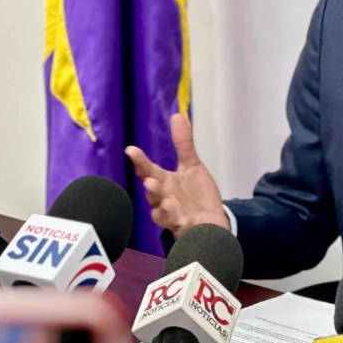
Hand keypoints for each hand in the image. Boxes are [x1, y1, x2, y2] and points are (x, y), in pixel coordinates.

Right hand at [126, 114, 229, 237]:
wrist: (211, 222)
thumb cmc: (197, 194)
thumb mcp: (192, 166)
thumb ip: (183, 144)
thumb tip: (177, 115)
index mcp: (164, 182)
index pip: (148, 170)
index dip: (140, 161)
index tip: (131, 150)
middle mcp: (164, 198)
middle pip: (153, 192)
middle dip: (150, 186)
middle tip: (149, 180)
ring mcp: (172, 214)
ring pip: (161, 211)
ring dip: (161, 203)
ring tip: (164, 196)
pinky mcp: (183, 228)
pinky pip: (176, 225)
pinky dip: (175, 219)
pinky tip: (178, 214)